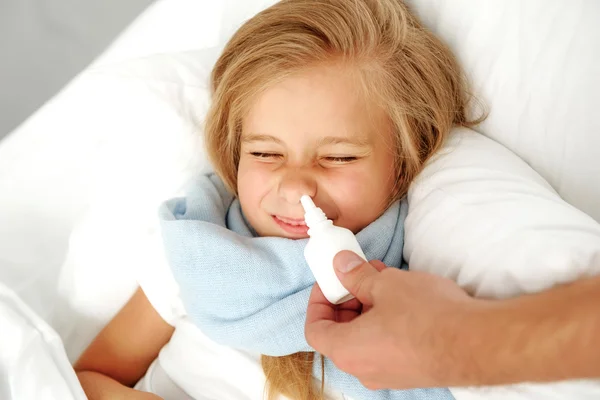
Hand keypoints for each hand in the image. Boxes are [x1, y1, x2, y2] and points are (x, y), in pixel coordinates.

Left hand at [305, 250, 479, 389]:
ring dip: (368, 307)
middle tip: (359, 275)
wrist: (476, 343)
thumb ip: (356, 275)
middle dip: (347, 300)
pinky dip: (385, 322)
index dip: (318, 301)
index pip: (314, 329)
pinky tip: (402, 298)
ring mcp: (387, 374)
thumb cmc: (427, 316)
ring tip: (384, 278)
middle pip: (339, 333)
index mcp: (347, 350)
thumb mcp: (385, 284)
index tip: (331, 281)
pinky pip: (385, 345)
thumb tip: (341, 266)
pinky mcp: (409, 372)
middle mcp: (362, 369)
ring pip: (364, 338)